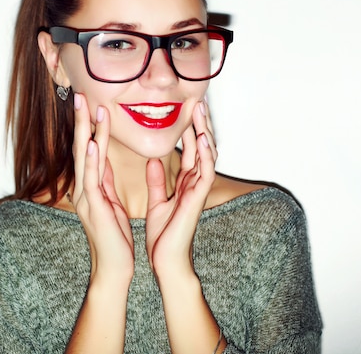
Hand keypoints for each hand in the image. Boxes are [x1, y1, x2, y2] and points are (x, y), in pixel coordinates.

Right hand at [71, 93, 133, 284]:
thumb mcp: (111, 201)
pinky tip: (90, 143)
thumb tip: (102, 158)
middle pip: (81, 147)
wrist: (114, 266)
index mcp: (91, 185)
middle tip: (80, 93)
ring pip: (85, 158)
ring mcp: (86, 197)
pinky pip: (91, 179)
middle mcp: (84, 188)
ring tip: (86, 108)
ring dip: (86, 131)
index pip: (88, 149)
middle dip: (82, 120)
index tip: (91, 102)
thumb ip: (104, 179)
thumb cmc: (114, 236)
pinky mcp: (94, 208)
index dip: (89, 125)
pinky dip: (90, 160)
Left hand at [145, 101, 216, 275]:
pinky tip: (203, 139)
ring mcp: (198, 190)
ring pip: (207, 155)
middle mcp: (194, 182)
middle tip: (198, 101)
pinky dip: (205, 155)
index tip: (185, 108)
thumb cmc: (163, 234)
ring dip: (205, 132)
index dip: (188, 128)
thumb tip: (153, 160)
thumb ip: (157, 181)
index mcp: (185, 182)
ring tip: (202, 111)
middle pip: (201, 146)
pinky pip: (204, 173)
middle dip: (200, 124)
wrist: (165, 260)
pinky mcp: (196, 199)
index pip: (189, 149)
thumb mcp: (158, 201)